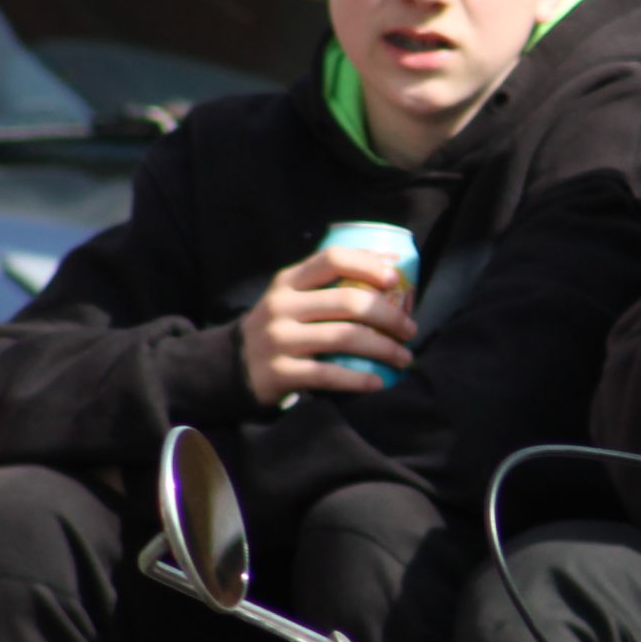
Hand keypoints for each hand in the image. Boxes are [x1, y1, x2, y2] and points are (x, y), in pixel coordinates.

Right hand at [237, 245, 417, 404]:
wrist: (230, 366)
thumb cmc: (277, 328)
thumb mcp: (290, 298)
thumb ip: (325, 288)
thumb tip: (390, 278)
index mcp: (288, 281)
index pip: (332, 259)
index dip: (368, 265)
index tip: (395, 280)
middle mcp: (282, 306)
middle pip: (349, 302)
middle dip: (390, 316)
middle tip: (410, 330)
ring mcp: (279, 339)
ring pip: (345, 338)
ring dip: (384, 349)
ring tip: (404, 357)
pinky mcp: (280, 372)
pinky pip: (329, 375)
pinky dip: (360, 379)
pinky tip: (378, 382)